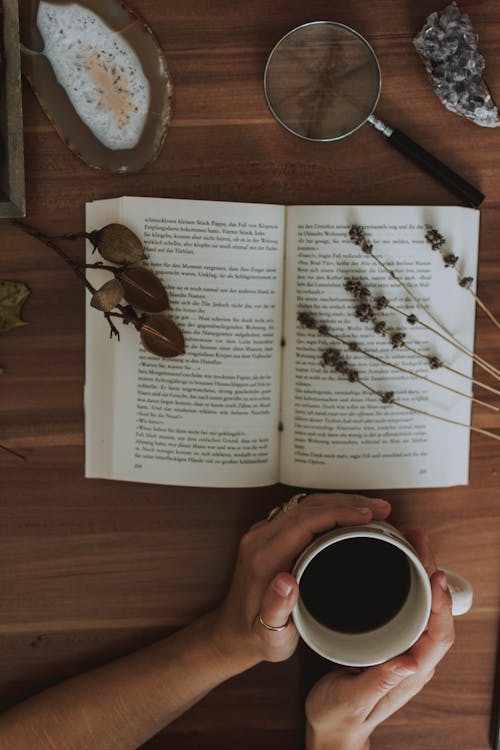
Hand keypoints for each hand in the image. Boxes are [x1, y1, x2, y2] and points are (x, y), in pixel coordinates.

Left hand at [212, 493, 391, 672]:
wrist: (232, 634)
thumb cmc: (255, 638)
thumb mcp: (269, 635)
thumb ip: (276, 609)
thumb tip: (286, 581)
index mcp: (263, 558)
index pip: (305, 522)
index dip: (339, 513)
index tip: (368, 516)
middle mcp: (260, 539)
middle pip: (308, 506)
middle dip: (347, 502)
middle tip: (381, 508)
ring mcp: (263, 534)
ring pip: (305, 505)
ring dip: (340, 502)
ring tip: (372, 508)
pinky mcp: (268, 535)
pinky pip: (301, 512)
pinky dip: (329, 508)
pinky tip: (349, 514)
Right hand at [305, 529, 454, 749]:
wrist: (331, 728)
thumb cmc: (339, 715)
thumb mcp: (352, 699)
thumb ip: (380, 682)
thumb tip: (410, 661)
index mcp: (412, 672)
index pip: (440, 635)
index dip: (441, 604)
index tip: (435, 574)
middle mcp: (414, 657)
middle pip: (436, 612)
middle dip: (432, 573)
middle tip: (420, 540)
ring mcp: (404, 647)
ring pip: (424, 605)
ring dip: (422, 573)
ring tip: (412, 542)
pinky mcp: (391, 639)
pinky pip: (409, 606)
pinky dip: (408, 581)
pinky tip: (397, 563)